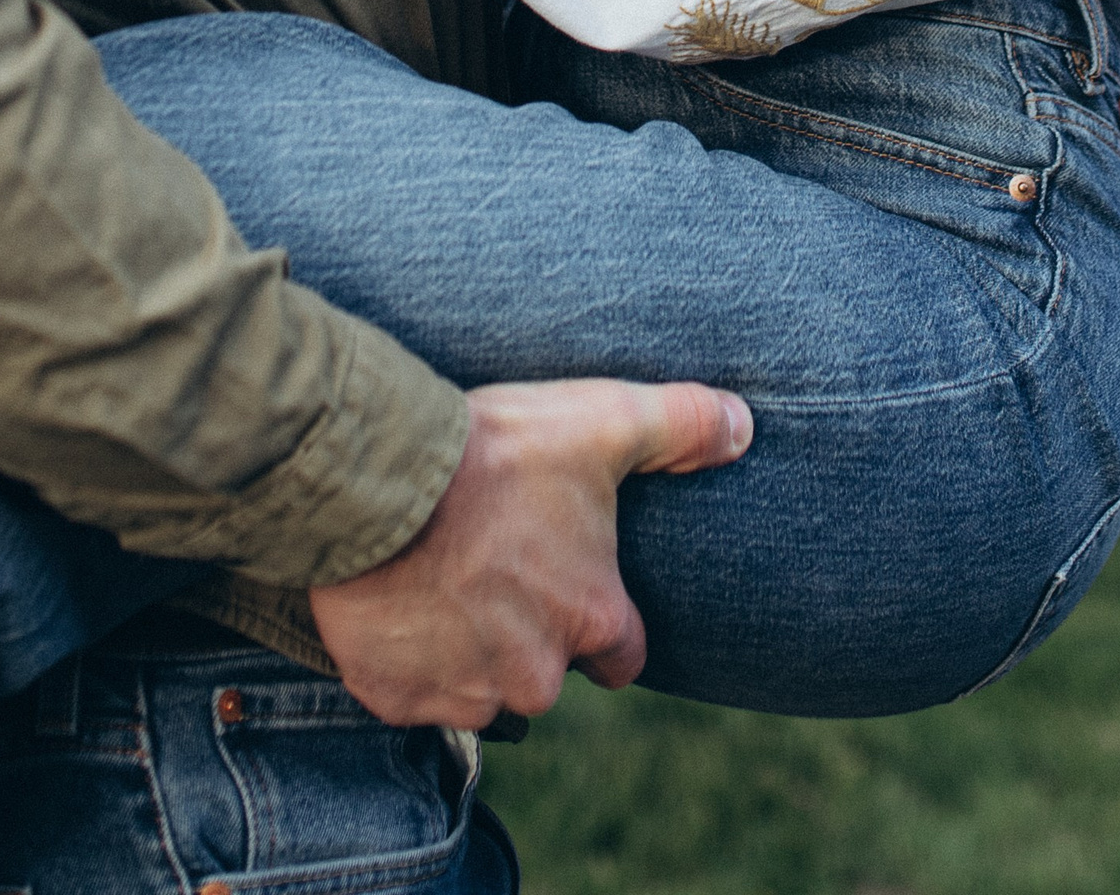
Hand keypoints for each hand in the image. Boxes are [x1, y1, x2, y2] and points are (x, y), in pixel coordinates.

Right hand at [310, 376, 752, 727]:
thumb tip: (745, 426)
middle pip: (545, 671)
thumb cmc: (495, 452)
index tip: (571, 580)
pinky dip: (408, 656)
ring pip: (478, 685)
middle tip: (494, 562)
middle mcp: (535, 676)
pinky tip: (400, 600)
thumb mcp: (602, 421)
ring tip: (443, 575)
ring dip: (467, 646)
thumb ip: (683, 425)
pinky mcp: (397, 698)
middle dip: (527, 629)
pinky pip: (412, 690)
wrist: (374, 484)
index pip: (623, 655)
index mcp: (591, 619)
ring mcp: (462, 693)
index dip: (601, 617)